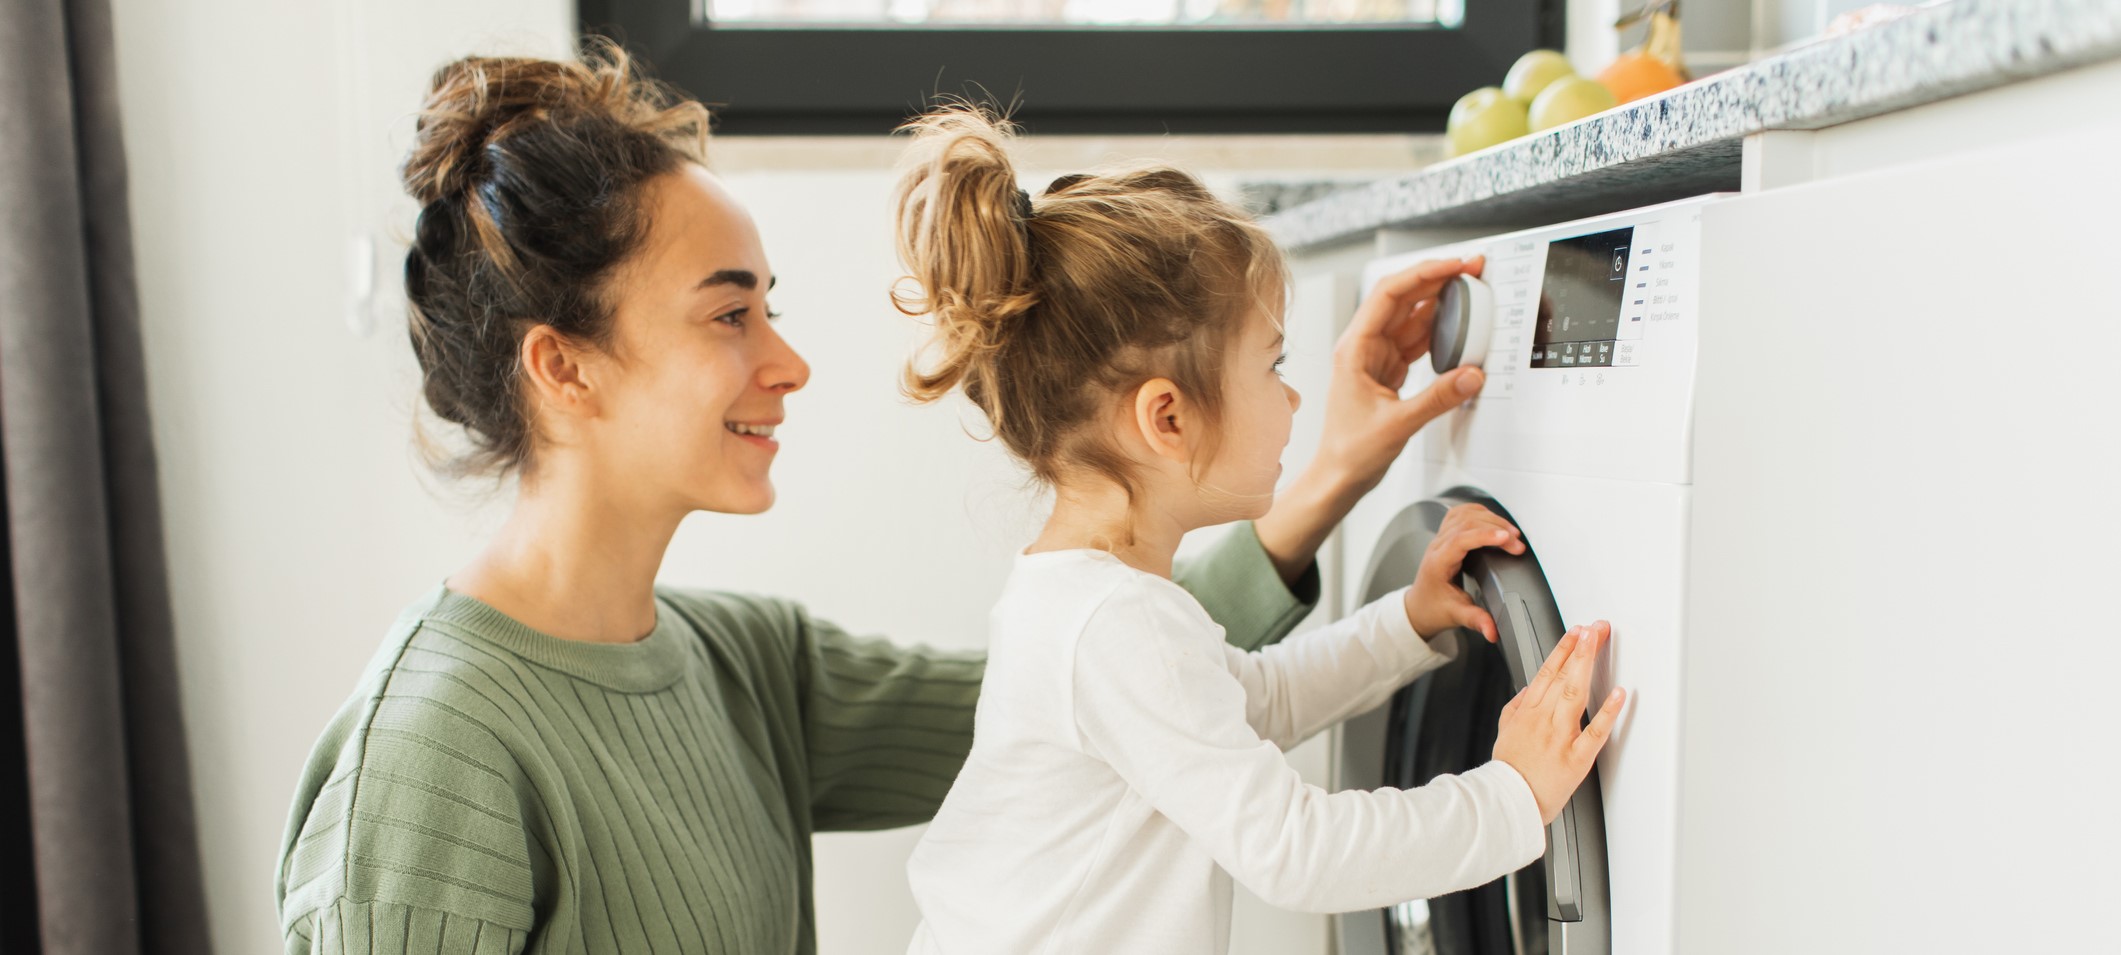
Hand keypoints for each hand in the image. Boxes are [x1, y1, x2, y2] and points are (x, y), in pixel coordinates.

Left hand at [1311, 256, 1488, 496]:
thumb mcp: (1397, 425)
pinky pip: (1416, 340)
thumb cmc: (1349, 451)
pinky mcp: (1389, 370)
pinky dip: (1438, 330)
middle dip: (1437, 279)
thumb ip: (1437, 399)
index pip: (1389, 294)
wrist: (1340, 476)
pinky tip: (1456, 324)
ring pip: (1412, 317)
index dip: (1423, 274)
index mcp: (1355, 349)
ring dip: (1440, 302)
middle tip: (1470, 269)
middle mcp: (1364, 347)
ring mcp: (1376, 357)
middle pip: (1403, 299)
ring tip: (1469, 290)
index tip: (1453, 266)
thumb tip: (1471, 375)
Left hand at [1401, 503, 1522, 640]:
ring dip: (1490, 519)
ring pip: (1464, 515)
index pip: (1459, 540)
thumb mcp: (1455, 616)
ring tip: (1511, 533)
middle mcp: (1437, 546)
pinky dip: (1480, 514)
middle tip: (1517, 545)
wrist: (1419, 606)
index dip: (1483, 536)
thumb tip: (1493, 631)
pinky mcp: (1446, 535)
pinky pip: (1460, 514)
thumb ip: (1475, 621)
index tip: (1506, 538)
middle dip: (1496, 529)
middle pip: (1466, 524)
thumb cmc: (1434, 608)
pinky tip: (1493, 521)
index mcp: (1438, 563)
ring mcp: (1440, 538)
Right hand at [1493, 621, 1625, 824]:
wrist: (1508, 803)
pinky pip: (1595, 732)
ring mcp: (1560, 737)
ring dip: (1586, 664)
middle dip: (1579, 648)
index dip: (1562, 649)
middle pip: (1562, 676)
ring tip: (1598, 643)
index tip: (1576, 632)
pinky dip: (1607, 712)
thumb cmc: (1510, 772)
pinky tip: (1618, 693)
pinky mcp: (1576, 758)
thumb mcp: (1504, 732)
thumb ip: (1516, 707)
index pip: (1546, 673)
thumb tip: (1529, 689)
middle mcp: (1543, 720)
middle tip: (1594, 629)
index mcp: (1528, 713)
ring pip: (1575, 694)